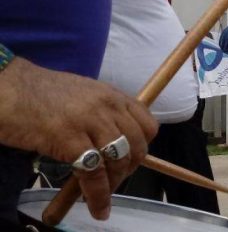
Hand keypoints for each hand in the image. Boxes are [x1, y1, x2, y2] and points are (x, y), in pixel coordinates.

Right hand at [0, 58, 157, 219]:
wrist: (6, 87)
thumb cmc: (37, 94)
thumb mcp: (82, 95)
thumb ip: (101, 113)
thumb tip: (111, 142)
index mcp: (112, 95)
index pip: (147, 124)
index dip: (142, 146)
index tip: (130, 159)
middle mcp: (107, 106)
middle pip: (137, 145)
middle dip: (129, 168)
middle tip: (113, 180)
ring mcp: (90, 121)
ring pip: (119, 160)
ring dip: (114, 183)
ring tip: (102, 195)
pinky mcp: (69, 139)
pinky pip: (94, 173)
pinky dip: (98, 195)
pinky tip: (97, 207)